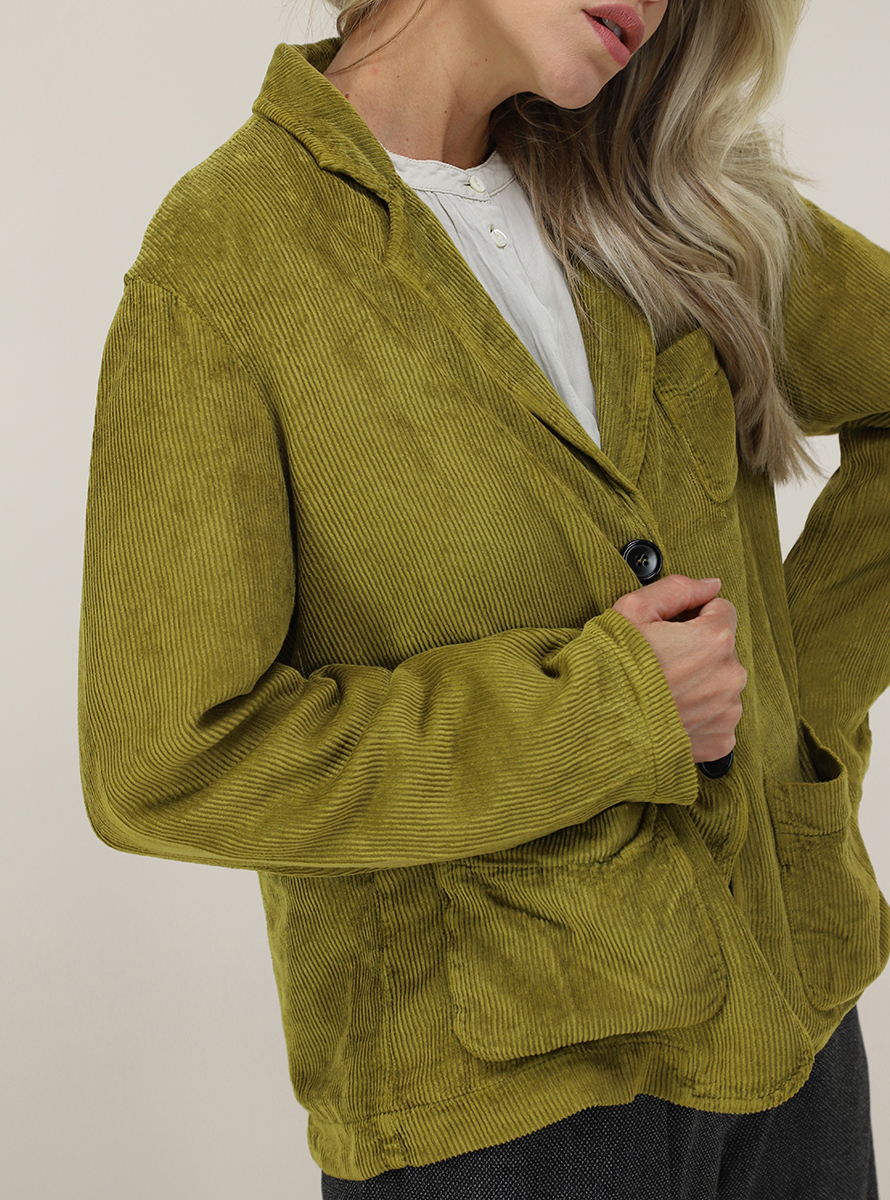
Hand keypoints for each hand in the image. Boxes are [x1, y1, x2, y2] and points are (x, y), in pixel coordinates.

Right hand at [611, 575, 746, 762]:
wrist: (596, 727)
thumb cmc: (611, 667)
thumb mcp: (633, 611)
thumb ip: (678, 589)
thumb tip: (711, 585)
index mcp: (715, 639)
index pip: (722, 611)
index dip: (694, 615)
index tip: (670, 630)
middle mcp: (730, 676)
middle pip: (722, 650)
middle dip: (698, 651)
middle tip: (660, 663)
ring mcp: (727, 712)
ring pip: (721, 685)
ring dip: (700, 684)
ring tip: (662, 691)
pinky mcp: (720, 741)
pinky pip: (717, 719)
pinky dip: (699, 716)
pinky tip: (670, 715)